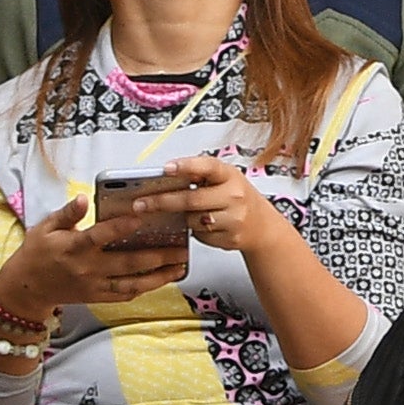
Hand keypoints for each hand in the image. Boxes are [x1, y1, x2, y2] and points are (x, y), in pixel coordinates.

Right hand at [0, 193, 186, 318]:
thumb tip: (85, 198)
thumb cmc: (37, 252)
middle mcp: (87, 268)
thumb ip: (68, 213)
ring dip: (159, 277)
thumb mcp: (46, 227)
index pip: (102, 235)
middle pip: (128, 263)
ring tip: (180, 267)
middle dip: (158, 256)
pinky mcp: (97, 297)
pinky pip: (124, 294)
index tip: (143, 216)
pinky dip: (144, 288)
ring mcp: (94, 285)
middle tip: (181, 248)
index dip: (123, 226)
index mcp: (73, 247)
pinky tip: (161, 280)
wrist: (27, 288)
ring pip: (132, 283)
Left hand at [156, 149, 287, 259]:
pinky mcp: (230, 238)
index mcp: (230, 175)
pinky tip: (205, 225)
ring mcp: (234, 218)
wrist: (262, 226)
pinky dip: (196, 231)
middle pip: (191, 199)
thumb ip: (200, 175)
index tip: (166, 168)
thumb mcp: (224, 179)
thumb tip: (165, 175)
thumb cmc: (237, 198)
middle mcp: (234, 195)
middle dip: (162, 202)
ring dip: (185, 218)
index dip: (186, 166)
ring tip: (190, 213)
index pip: (207, 166)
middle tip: (141, 204)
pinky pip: (201, 235)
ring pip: (194, 220)